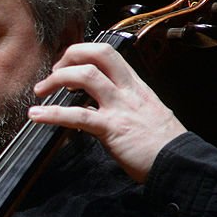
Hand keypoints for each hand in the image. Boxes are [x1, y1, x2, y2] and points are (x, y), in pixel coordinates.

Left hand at [28, 43, 186, 182]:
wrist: (180, 164)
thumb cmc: (163, 144)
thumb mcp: (147, 113)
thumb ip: (126, 104)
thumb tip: (103, 104)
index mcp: (136, 86)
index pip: (108, 54)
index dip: (83, 52)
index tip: (68, 64)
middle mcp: (128, 90)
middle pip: (99, 53)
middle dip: (70, 55)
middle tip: (54, 71)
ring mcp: (121, 107)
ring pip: (86, 77)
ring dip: (56, 79)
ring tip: (40, 91)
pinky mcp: (112, 128)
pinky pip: (77, 116)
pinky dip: (51, 114)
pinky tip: (36, 116)